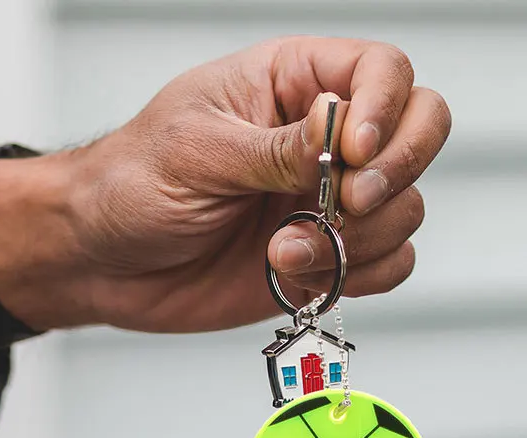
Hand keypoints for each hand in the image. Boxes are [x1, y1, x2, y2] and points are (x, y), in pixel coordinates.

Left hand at [0, 37, 449, 332]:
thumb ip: (276, 147)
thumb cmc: (133, 185)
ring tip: (282, 252)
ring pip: (405, 209)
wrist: (106, 262)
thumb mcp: (197, 151)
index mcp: (292, 84)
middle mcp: (324, 141)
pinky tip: (299, 274)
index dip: (387, 108)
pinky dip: (361, 277)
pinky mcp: (327, 259)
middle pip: (420, 131)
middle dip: (397, 172)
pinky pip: (387, 265)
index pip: (382, 72)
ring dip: (358, 240)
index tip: (354, 153)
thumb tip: (343, 131)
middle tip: (347, 204)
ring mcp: (329, 202)